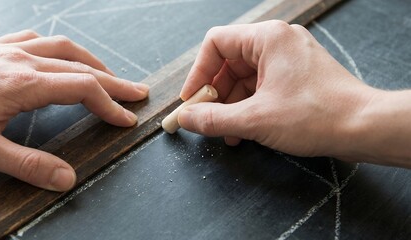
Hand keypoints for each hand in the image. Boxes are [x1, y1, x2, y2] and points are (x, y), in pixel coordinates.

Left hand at [0, 30, 148, 190]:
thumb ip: (27, 164)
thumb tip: (65, 178)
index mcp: (23, 84)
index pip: (82, 89)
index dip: (109, 105)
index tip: (126, 120)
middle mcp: (21, 60)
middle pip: (80, 67)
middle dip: (113, 82)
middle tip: (136, 93)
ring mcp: (8, 49)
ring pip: (62, 48)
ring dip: (91, 61)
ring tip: (108, 74)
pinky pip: (35, 39)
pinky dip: (57, 48)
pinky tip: (57, 55)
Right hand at [178, 20, 378, 159]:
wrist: (364, 128)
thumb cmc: (317, 115)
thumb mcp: (254, 120)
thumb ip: (213, 118)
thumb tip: (186, 118)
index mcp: (267, 39)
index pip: (216, 44)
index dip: (198, 73)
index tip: (192, 100)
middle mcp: (278, 42)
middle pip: (229, 62)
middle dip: (215, 94)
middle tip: (205, 119)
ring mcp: (289, 59)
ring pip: (245, 78)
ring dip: (231, 105)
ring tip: (226, 132)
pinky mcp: (297, 77)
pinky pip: (261, 87)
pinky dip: (248, 107)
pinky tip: (243, 131)